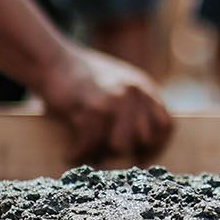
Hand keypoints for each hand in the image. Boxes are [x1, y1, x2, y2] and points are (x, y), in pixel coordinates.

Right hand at [37, 46, 173, 163]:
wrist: (53, 59)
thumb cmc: (83, 79)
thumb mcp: (119, 85)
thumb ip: (135, 107)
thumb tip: (140, 146)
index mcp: (145, 88)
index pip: (165, 126)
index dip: (155, 147)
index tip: (140, 159)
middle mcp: (135, 92)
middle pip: (142, 139)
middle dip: (124, 153)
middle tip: (105, 157)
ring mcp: (115, 99)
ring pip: (119, 145)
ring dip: (100, 154)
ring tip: (86, 156)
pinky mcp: (92, 106)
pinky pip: (91, 142)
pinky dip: (79, 152)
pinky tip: (70, 154)